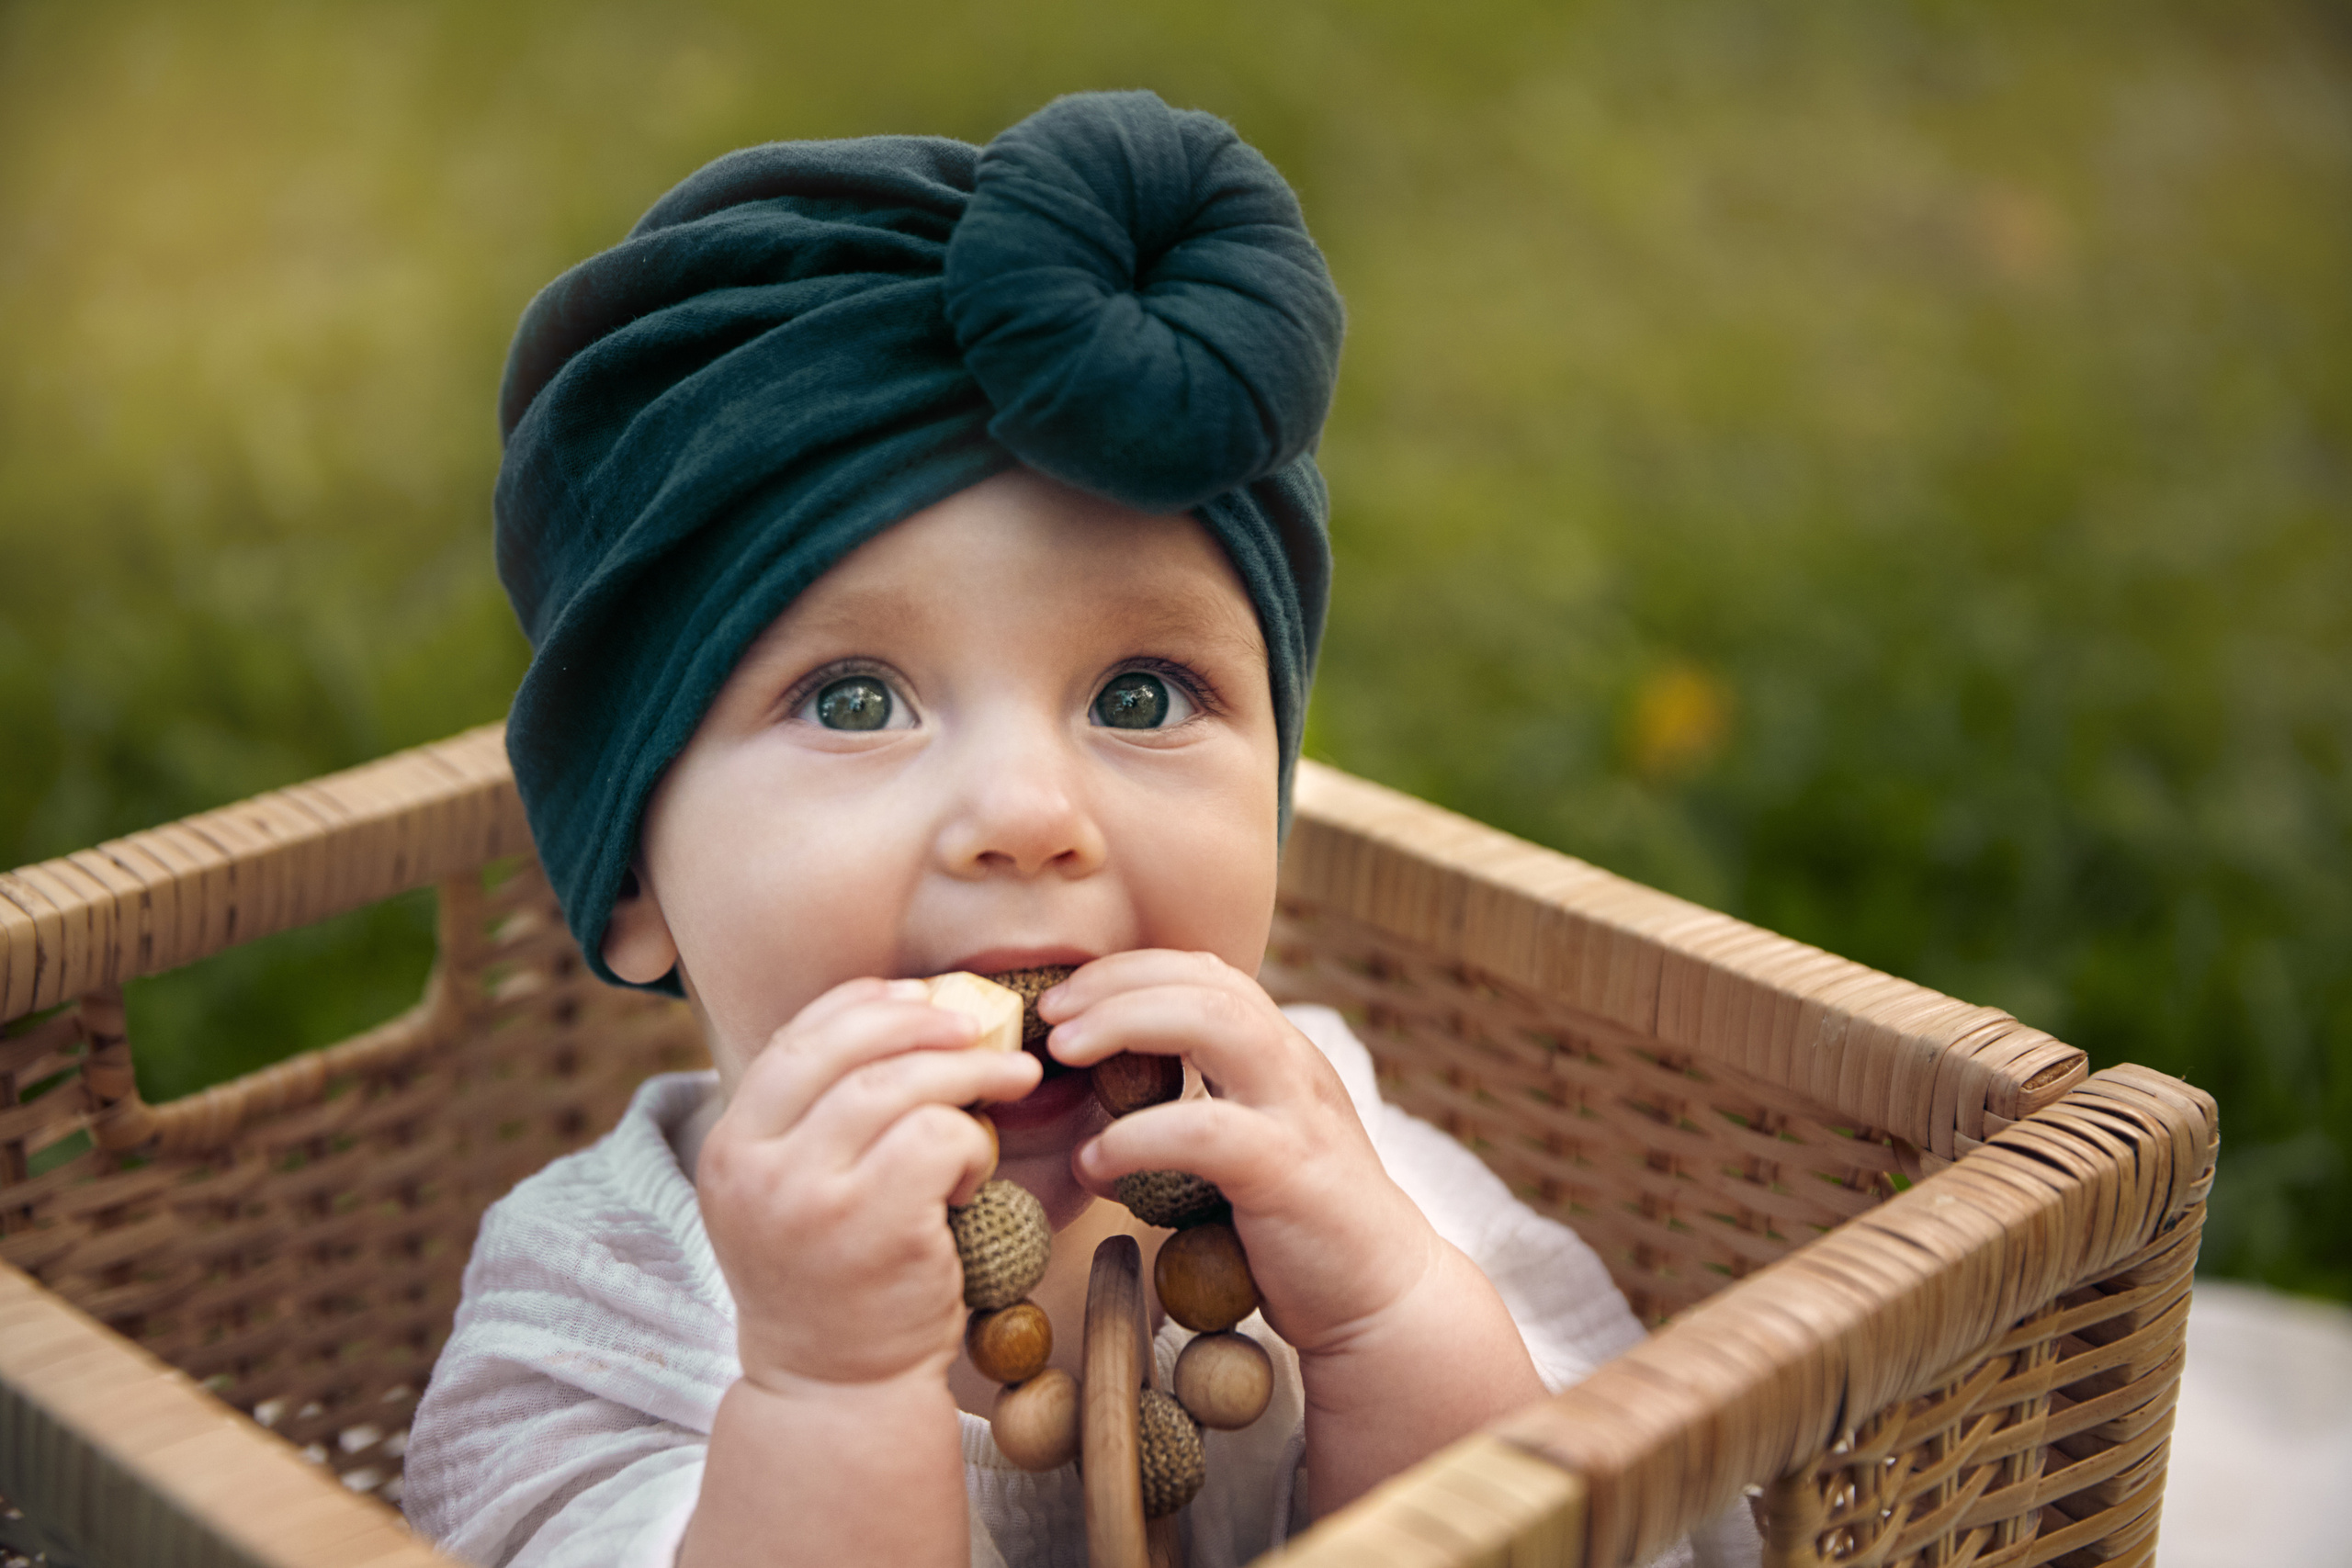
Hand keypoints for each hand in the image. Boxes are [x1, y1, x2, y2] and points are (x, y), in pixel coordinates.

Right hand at [695, 977, 1040, 1393]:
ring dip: (967, 1074)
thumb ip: (817, 1118)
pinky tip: (977, 1171)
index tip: (917, 994)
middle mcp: (752, 1165)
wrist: (835, 1392)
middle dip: (923, 1020)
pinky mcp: (870, 1225)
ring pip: (897, 1086)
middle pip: (845, 1046)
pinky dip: (972, 1140)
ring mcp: (806, 1196)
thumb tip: (903, 1013)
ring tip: (1012, 1081)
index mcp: (728, 1146)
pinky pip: (938, 1138)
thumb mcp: (792, 1193)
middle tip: (981, 1026)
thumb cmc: (833, 1281)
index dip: (863, 1003)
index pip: (794, 1038)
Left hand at [1039, 951, 1443, 1355]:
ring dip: (1128, 1023)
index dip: (1131, 971)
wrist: (1383, 1301)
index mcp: (1281, 1055)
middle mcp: (1295, 1067)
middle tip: (1050, 1015)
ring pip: (1220, 1024)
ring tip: (1064, 1053)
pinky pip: (1208, 1131)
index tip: (1064, 999)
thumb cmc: (1296, 1228)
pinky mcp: (1292, 1173)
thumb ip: (1194, 1109)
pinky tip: (1093, 1161)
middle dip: (1119, 983)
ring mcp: (1299, 1114)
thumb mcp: (1247, 1145)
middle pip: (1210, 981)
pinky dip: (1139, 1135)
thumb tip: (1091, 1107)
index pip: (1208, 973)